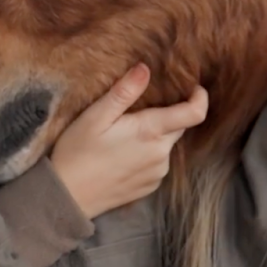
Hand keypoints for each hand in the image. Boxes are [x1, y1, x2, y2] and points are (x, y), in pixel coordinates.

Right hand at [47, 64, 208, 220]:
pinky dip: (148, 154)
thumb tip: (145, 69)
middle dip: (169, 114)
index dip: (200, 98)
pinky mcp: (150, 187)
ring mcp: (157, 174)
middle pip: (179, 127)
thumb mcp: (95, 116)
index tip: (193, 86)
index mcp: (151, 133)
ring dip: (155, 136)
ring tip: (126, 134)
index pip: (194, 114)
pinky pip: (157, 163)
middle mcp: (161, 155)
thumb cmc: (77, 153)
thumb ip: (123, 92)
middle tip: (142, 107)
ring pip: (167, 145)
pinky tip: (124, 155)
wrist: (66, 198)